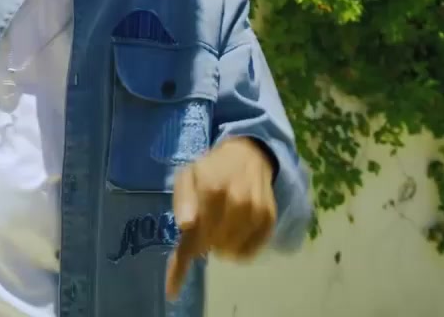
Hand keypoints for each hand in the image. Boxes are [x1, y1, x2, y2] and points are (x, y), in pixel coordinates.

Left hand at [166, 137, 276, 298]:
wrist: (247, 156)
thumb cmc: (211, 169)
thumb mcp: (187, 176)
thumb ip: (183, 199)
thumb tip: (186, 225)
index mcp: (212, 188)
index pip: (195, 233)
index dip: (184, 257)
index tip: (173, 288)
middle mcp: (238, 201)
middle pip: (212, 245)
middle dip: (201, 243)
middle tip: (201, 229)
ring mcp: (256, 211)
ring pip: (231, 252)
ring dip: (219, 247)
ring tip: (218, 227)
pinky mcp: (270, 220)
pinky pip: (250, 252)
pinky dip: (238, 251)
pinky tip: (233, 235)